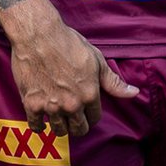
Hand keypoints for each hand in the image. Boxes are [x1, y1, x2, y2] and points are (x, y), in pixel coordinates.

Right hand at [9, 3, 138, 136]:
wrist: (37, 34)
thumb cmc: (67, 43)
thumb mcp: (95, 59)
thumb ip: (113, 81)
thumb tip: (133, 93)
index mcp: (90, 94)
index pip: (95, 118)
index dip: (91, 114)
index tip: (85, 109)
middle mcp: (72, 104)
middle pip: (79, 130)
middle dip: (78, 124)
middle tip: (72, 116)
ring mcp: (51, 106)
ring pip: (59, 131)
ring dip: (60, 125)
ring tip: (58, 115)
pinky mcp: (32, 104)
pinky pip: (37, 126)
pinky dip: (39, 125)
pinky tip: (41, 118)